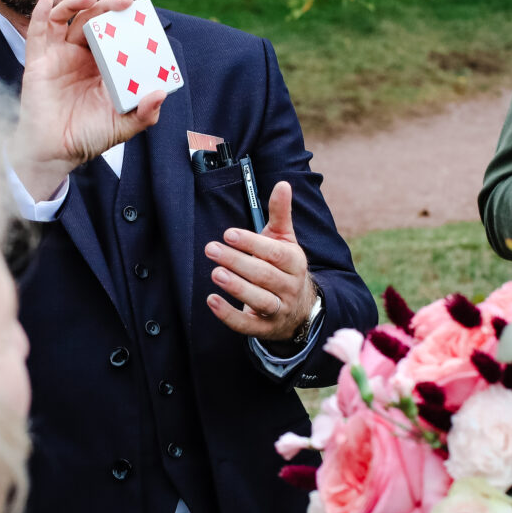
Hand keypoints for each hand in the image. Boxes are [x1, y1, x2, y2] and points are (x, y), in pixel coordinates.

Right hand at [8, 0, 165, 200]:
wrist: (54, 153)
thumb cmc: (87, 138)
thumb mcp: (122, 126)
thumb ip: (143, 114)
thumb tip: (160, 94)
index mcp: (102, 67)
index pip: (115, 35)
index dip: (126, 21)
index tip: (140, 12)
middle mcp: (81, 57)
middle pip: (93, 21)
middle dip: (107, 8)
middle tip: (125, 1)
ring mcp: (58, 56)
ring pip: (66, 20)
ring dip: (76, 3)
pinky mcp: (38, 61)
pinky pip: (37, 32)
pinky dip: (40, 13)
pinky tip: (48, 0)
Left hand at [204, 180, 316, 340]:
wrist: (300, 309)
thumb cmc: (284, 267)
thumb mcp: (284, 240)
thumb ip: (280, 213)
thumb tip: (283, 184)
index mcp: (294, 262)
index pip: (274, 253)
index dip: (252, 243)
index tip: (228, 234)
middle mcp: (289, 287)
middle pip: (264, 275)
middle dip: (236, 262)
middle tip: (211, 249)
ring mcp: (279, 309)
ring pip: (259, 300)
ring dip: (236, 286)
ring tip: (215, 273)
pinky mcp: (265, 328)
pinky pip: (247, 325)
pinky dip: (228, 315)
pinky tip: (211, 301)